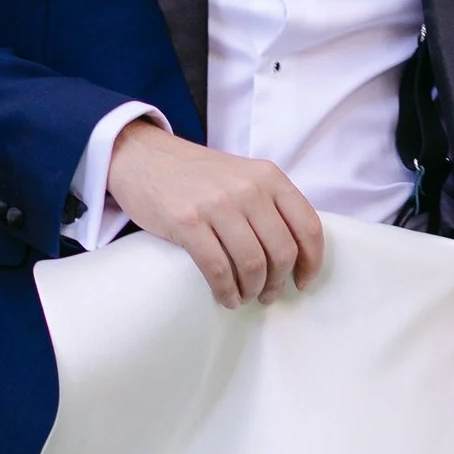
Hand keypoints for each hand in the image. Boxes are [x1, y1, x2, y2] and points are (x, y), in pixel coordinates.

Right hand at [105, 125, 323, 306]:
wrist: (142, 156)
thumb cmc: (195, 175)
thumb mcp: (242, 176)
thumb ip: (269, 203)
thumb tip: (293, 253)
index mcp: (269, 177)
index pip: (308, 226)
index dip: (311, 262)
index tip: (302, 282)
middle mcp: (248, 189)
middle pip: (281, 252)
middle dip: (277, 283)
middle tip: (267, 295)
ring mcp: (218, 204)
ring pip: (252, 264)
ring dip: (251, 291)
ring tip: (244, 297)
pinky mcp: (188, 222)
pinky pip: (218, 269)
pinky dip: (226, 291)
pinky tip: (225, 297)